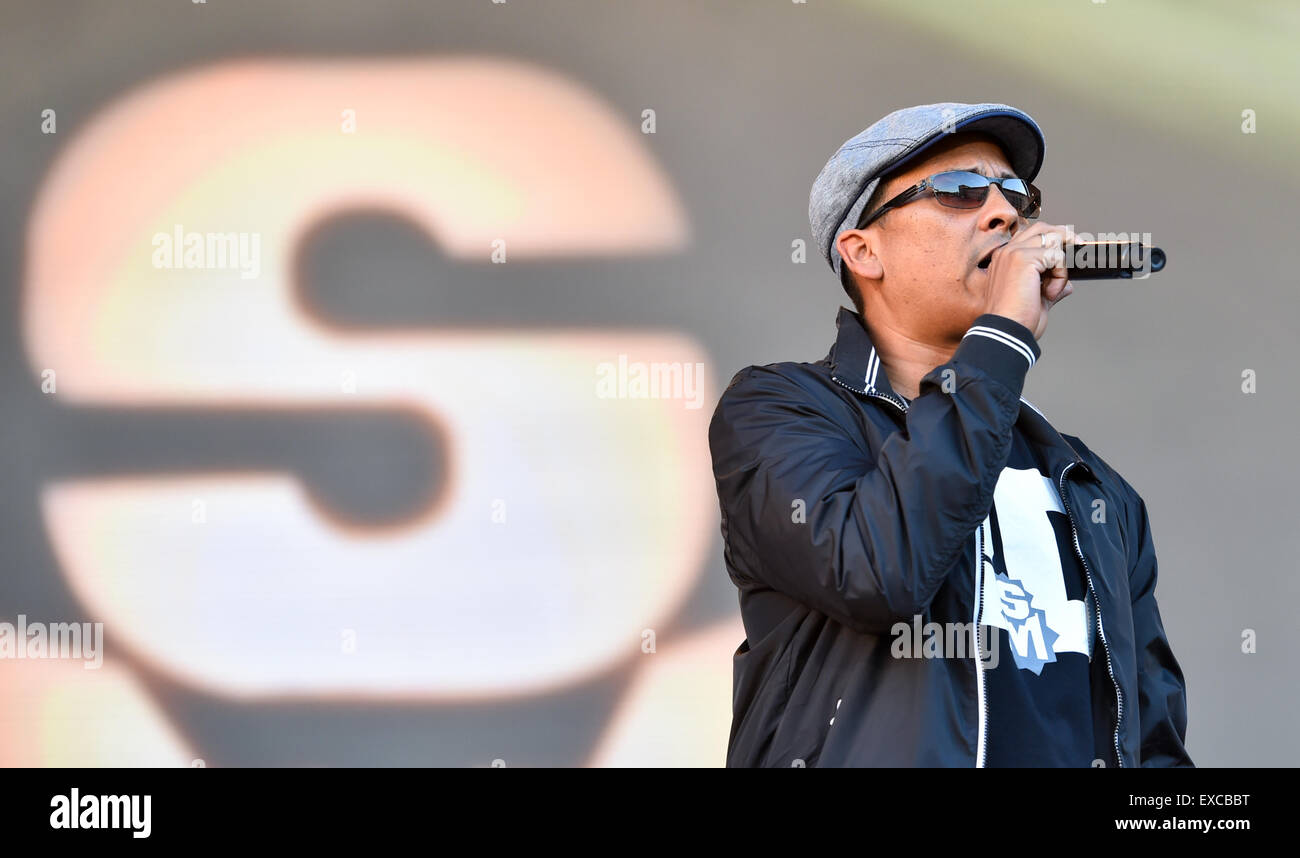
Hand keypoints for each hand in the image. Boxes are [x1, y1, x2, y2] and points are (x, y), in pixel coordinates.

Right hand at [982, 222, 1074, 340]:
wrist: (1006, 332)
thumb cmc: (1016, 321)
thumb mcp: (1036, 301)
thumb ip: (1050, 287)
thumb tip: (1067, 286)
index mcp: (1004, 260)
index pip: (1032, 237)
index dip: (1054, 242)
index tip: (1069, 252)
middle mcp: (1006, 252)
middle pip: (1043, 229)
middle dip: (1064, 236)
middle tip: (1079, 246)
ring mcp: (1014, 253)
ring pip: (1053, 240)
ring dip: (1061, 264)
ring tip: (1052, 289)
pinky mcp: (1024, 259)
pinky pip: (1057, 256)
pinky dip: (1061, 276)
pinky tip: (1049, 293)